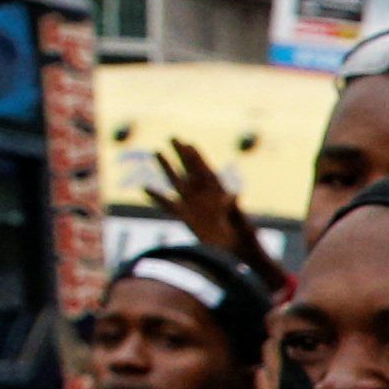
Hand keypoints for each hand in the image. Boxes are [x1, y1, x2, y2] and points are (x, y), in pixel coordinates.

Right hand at [138, 138, 257, 260]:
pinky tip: (145, 188)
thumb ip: (235, 208)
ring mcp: (193, 203)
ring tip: (158, 151)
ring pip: (177, 181)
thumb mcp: (241, 221)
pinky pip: (168, 205)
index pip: (205, 170)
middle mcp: (204, 194)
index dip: (197, 158)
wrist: (234, 250)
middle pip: (190, 169)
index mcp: (219, 192)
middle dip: (182, 154)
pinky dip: (157, 197)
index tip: (188, 144)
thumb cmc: (242, 235)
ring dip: (167, 167)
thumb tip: (234, 195)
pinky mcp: (185, 216)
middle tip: (173, 137)